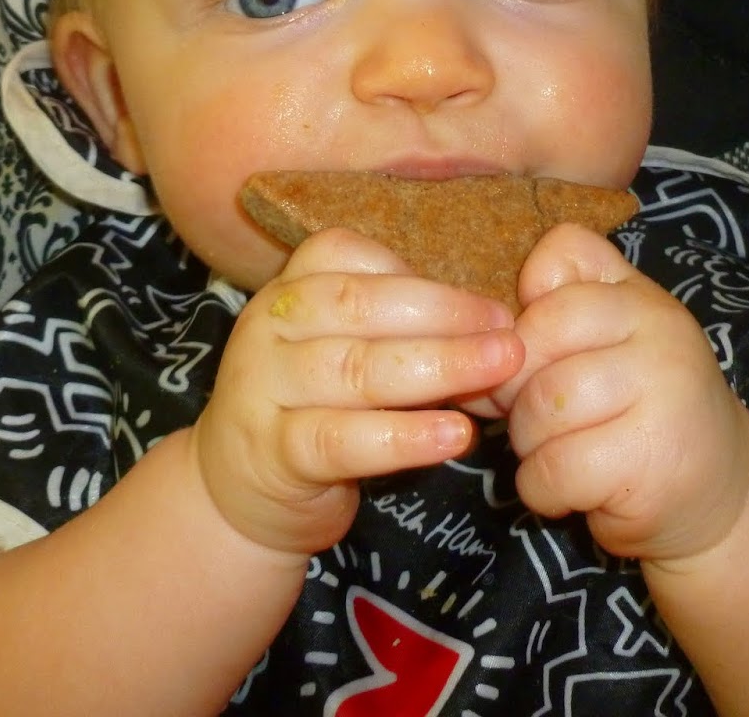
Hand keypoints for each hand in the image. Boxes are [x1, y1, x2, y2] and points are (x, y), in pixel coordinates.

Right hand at [192, 228, 524, 557]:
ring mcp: (263, 388)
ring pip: (356, 369)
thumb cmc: (314, 408)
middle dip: (445, 317)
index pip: (349, 256)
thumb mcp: (343, 350)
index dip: (426, 280)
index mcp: (290, 287)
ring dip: (438, 368)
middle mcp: (268, 326)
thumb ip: (397, 328)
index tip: (492, 307)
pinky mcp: (273, 452)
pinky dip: (404, 436)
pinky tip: (454, 435)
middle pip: (359, 306)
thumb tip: (491, 322)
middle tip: (510, 338)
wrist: (237, 492)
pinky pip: (343, 439)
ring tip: (496, 374)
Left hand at [478, 224, 748, 565]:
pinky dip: (544, 489)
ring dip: (529, 444)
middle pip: (534, 340)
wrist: (721, 494)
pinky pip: (554, 468)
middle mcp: (661, 332)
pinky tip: (571, 491)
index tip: (534, 360)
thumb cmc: (640, 413)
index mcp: (641, 296)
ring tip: (558, 454)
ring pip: (541, 406)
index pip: (558, 262)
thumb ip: (549, 318)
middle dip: (513, 390)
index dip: (524, 315)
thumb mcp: (607, 346)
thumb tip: (467, 340)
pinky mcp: (651, 460)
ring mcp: (663, 394)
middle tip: (533, 420)